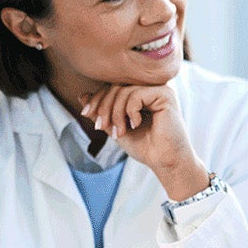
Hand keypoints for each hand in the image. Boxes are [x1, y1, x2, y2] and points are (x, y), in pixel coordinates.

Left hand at [78, 84, 207, 199]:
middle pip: (116, 86)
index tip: (86, 114)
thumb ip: (102, 113)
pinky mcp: (165, 95)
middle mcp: (150, 88)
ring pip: (124, 90)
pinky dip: (130, 112)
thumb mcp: (116, 128)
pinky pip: (136, 95)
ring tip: (119, 132)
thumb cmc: (146, 147)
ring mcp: (159, 89)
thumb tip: (82, 96)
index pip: (112, 87)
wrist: (165, 161)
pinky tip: (136, 125)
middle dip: (103, 107)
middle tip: (102, 127)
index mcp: (140, 93)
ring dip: (115, 113)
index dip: (96, 98)